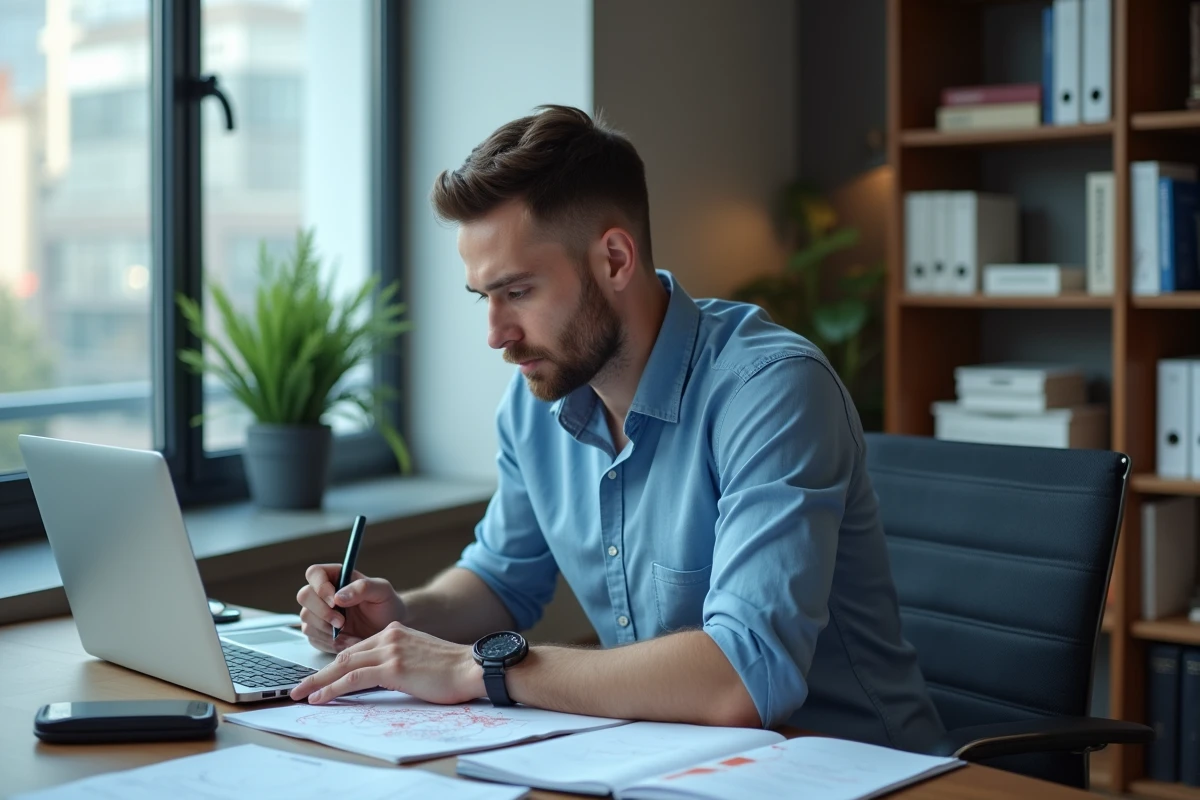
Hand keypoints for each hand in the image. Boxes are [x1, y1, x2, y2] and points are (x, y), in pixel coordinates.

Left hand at [289, 621, 483, 704]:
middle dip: (319, 673)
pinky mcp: (392, 667)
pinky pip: (353, 678)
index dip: (336, 666)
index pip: (357, 650)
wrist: (473, 668)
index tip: (321, 679)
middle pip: (344, 655)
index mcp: (396, 632)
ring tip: (300, 694)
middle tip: (299, 687)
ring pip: (343, 666)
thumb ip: (400, 662)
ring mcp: (390, 650)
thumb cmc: (453, 670)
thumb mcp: (420, 658)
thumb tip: (383, 678)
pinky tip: (319, 698)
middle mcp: (389, 636)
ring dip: (318, 682)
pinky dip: (332, 688)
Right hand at [296, 564, 405, 652]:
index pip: (314, 573)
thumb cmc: (386, 605)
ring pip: (306, 619)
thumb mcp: (382, 591)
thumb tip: (338, 596)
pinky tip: (347, 641)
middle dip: (322, 612)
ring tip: (350, 634)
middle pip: (304, 596)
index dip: (319, 586)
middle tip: (342, 622)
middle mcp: (323, 594)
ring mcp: (318, 614)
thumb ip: (362, 588)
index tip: (335, 601)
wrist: (388, 630)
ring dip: (326, 629)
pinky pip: (312, 637)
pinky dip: (329, 643)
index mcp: (337, 577)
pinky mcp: (319, 633)